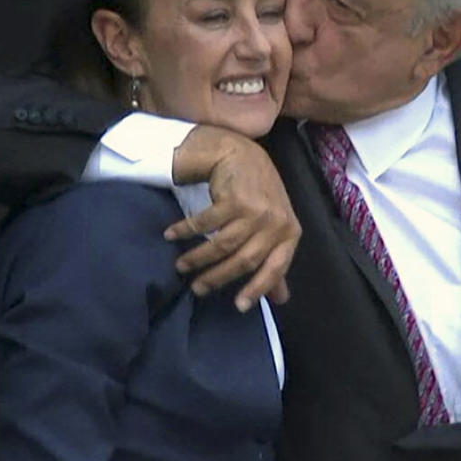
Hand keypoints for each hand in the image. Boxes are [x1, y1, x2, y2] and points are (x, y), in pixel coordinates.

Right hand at [162, 126, 298, 311]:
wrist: (240, 153)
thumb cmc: (258, 194)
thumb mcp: (273, 226)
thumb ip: (275, 260)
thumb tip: (280, 298)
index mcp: (289, 232)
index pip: (276, 268)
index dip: (258, 289)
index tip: (238, 306)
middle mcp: (276, 222)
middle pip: (244, 261)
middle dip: (217, 278)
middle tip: (197, 289)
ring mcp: (256, 210)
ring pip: (223, 246)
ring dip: (197, 258)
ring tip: (180, 266)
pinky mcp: (234, 199)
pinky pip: (205, 225)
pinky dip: (185, 231)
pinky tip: (171, 235)